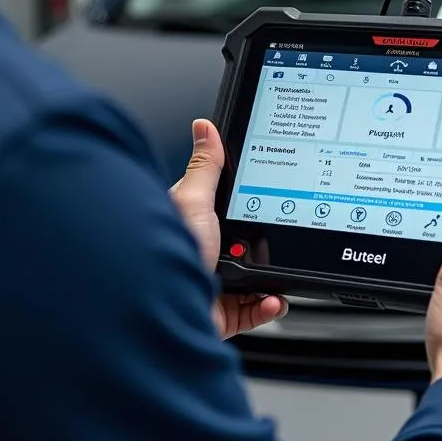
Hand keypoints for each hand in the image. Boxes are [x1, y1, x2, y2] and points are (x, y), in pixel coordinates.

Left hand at [170, 119, 287, 339]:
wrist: (166, 310)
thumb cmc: (170, 255)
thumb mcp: (193, 201)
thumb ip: (205, 167)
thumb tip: (204, 127)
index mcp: (195, 225)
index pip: (226, 210)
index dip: (248, 206)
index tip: (269, 202)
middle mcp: (204, 254)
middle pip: (247, 244)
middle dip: (264, 246)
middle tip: (271, 240)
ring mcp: (214, 284)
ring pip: (255, 279)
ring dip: (272, 278)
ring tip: (275, 272)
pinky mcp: (223, 312)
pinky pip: (255, 309)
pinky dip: (268, 304)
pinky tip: (272, 297)